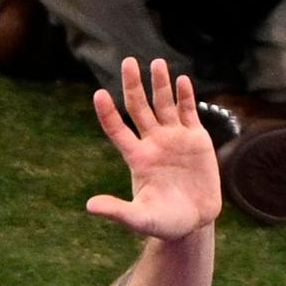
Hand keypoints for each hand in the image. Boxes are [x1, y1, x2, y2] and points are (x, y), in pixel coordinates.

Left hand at [88, 58, 221, 238]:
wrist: (192, 223)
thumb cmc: (163, 223)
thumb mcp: (139, 219)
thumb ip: (117, 211)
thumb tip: (89, 206)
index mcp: (137, 159)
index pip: (118, 130)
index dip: (108, 113)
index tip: (99, 94)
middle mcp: (153, 143)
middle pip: (140, 108)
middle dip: (133, 86)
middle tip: (128, 61)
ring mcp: (174, 138)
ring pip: (164, 104)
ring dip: (160, 84)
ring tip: (156, 63)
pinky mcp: (196, 138)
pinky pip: (189, 111)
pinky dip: (185, 95)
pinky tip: (181, 80)